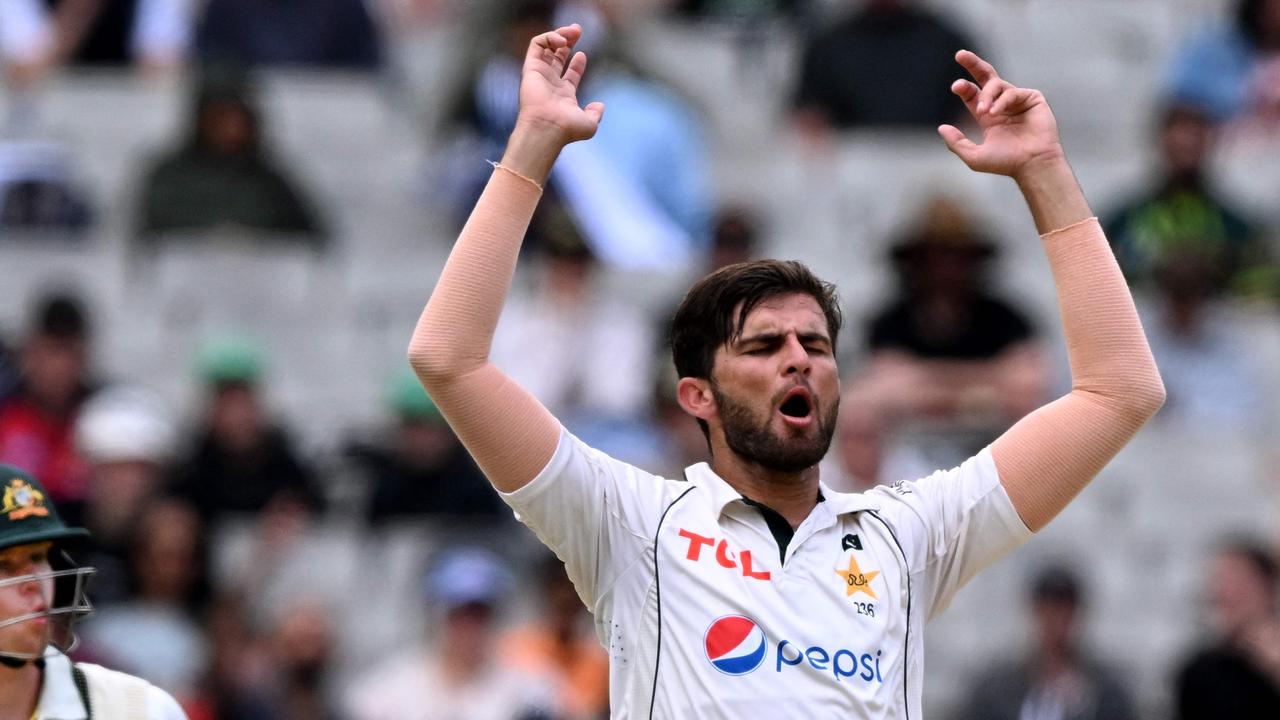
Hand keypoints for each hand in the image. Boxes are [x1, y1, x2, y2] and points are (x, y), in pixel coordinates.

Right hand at [515, 24, 604, 145]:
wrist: (548, 127)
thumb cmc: (566, 129)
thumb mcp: (589, 125)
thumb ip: (595, 114)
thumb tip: (600, 106)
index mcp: (563, 95)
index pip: (569, 74)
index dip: (577, 63)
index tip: (583, 55)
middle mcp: (550, 83)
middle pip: (557, 56)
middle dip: (568, 41)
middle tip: (578, 30)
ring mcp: (540, 75)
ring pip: (546, 47)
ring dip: (559, 34)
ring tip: (573, 31)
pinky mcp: (531, 67)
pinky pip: (537, 45)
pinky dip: (549, 37)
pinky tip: (562, 40)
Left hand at [938, 51, 1063, 178]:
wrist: (1032, 165)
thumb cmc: (1006, 163)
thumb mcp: (974, 156)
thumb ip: (956, 143)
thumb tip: (941, 127)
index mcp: (988, 115)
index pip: (973, 94)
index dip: (964, 87)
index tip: (956, 86)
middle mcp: (1002, 104)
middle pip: (986, 77)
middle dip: (973, 64)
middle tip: (960, 54)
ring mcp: (1018, 100)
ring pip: (997, 84)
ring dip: (986, 96)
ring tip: (984, 112)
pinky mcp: (1033, 98)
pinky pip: (1012, 92)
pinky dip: (1002, 101)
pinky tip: (996, 113)